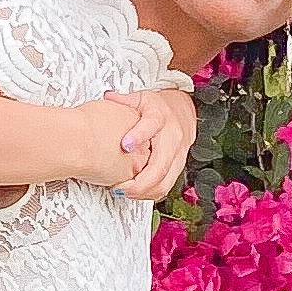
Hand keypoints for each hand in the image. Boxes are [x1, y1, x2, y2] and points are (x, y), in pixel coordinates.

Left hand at [112, 83, 195, 201]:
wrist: (183, 111)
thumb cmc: (159, 107)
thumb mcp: (141, 98)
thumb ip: (124, 100)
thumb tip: (108, 97)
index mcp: (160, 117)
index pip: (151, 125)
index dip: (138, 136)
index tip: (125, 145)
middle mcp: (172, 137)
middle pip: (160, 166)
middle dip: (140, 182)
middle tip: (120, 187)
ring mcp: (178, 155)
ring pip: (165, 181)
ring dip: (144, 192)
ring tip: (124, 193)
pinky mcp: (178, 167)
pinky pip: (166, 185)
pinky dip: (151, 193)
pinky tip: (136, 194)